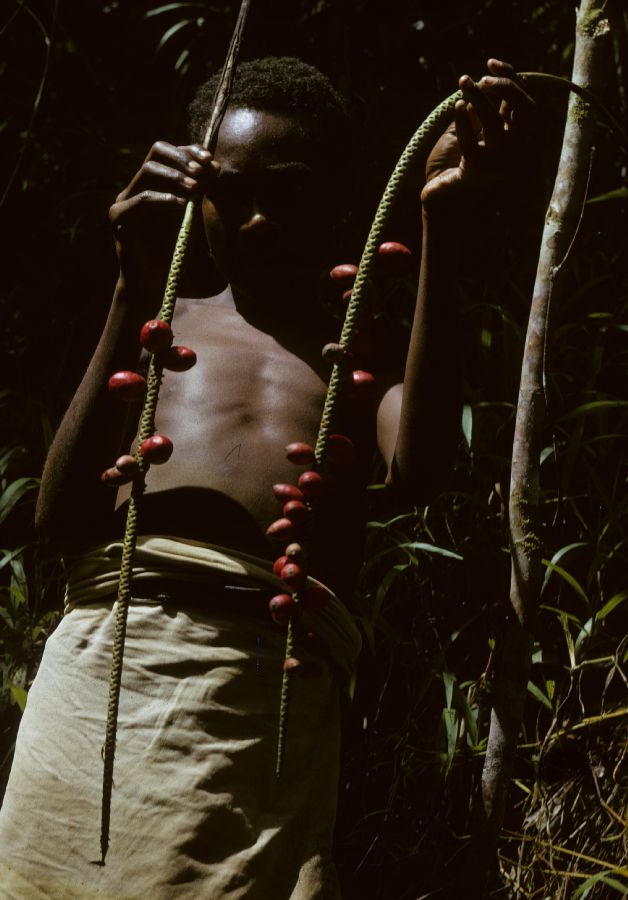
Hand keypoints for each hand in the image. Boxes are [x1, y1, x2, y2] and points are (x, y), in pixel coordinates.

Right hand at [109, 142, 217, 295]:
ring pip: (148, 171)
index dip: (189, 151)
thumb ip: (199, 193)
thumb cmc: (175, 251)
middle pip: (156, 152)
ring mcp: (124, 200)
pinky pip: (141, 199)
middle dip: (182, 158)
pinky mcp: (118, 217)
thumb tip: (215, 165)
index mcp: (153, 184)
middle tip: (202, 171)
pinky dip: (164, 198)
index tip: (211, 160)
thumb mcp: (191, 216)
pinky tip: (181, 204)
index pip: (168, 153)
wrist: (156, 282)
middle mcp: (136, 187)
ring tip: (195, 188)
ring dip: (175, 176)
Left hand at [422, 59, 536, 217]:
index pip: (520, 98)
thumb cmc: (455, 170)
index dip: (510, 76)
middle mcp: (510, 147)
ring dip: (479, 96)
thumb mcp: (468, 133)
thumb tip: (481, 85)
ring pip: (495, 122)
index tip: (490, 62)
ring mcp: (496, 161)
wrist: (444, 207)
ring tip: (464, 82)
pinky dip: (464, 123)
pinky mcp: (476, 173)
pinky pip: (473, 144)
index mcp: (512, 134)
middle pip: (520, 107)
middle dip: (503, 85)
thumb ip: (477, 113)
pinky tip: (458, 107)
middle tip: (480, 76)